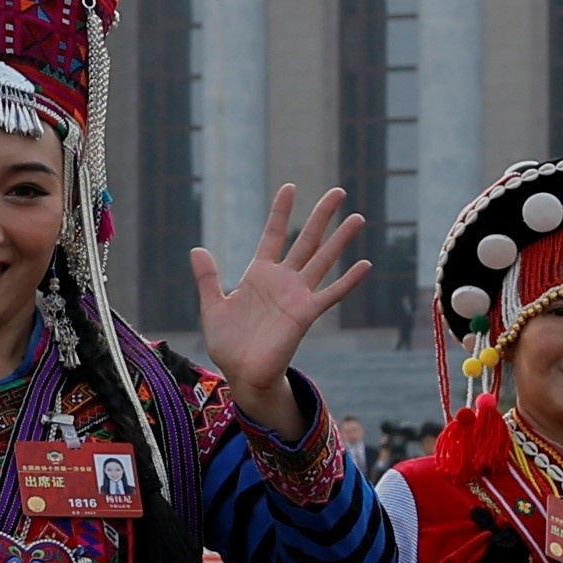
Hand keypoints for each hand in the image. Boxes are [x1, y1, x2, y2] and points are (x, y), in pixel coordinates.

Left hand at [191, 182, 373, 431]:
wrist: (242, 374)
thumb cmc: (228, 343)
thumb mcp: (212, 305)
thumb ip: (208, 278)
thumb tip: (197, 249)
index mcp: (259, 274)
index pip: (273, 234)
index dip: (281, 212)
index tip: (290, 188)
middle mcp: (282, 280)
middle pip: (306, 240)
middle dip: (322, 216)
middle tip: (338, 192)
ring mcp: (297, 295)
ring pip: (323, 260)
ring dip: (340, 240)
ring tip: (358, 218)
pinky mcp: (306, 314)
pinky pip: (331, 294)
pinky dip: (348, 280)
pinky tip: (365, 265)